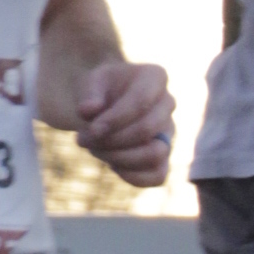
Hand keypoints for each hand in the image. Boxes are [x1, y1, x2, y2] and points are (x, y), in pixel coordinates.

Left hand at [74, 58, 174, 187]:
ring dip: (120, 158)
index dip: (115, 119)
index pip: (142, 101)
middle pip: (147, 129)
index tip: (90, 129)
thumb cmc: (99, 90)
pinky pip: (158, 176)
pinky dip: (132, 176)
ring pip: (155, 155)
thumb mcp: (90, 82)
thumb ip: (88, 93)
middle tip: (84, 139)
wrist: (102, 105)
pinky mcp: (163, 157)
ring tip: (96, 150)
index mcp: (155, 77)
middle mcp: (168, 104)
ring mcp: (169, 132)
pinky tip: (112, 165)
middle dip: (112, 139)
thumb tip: (89, 110)